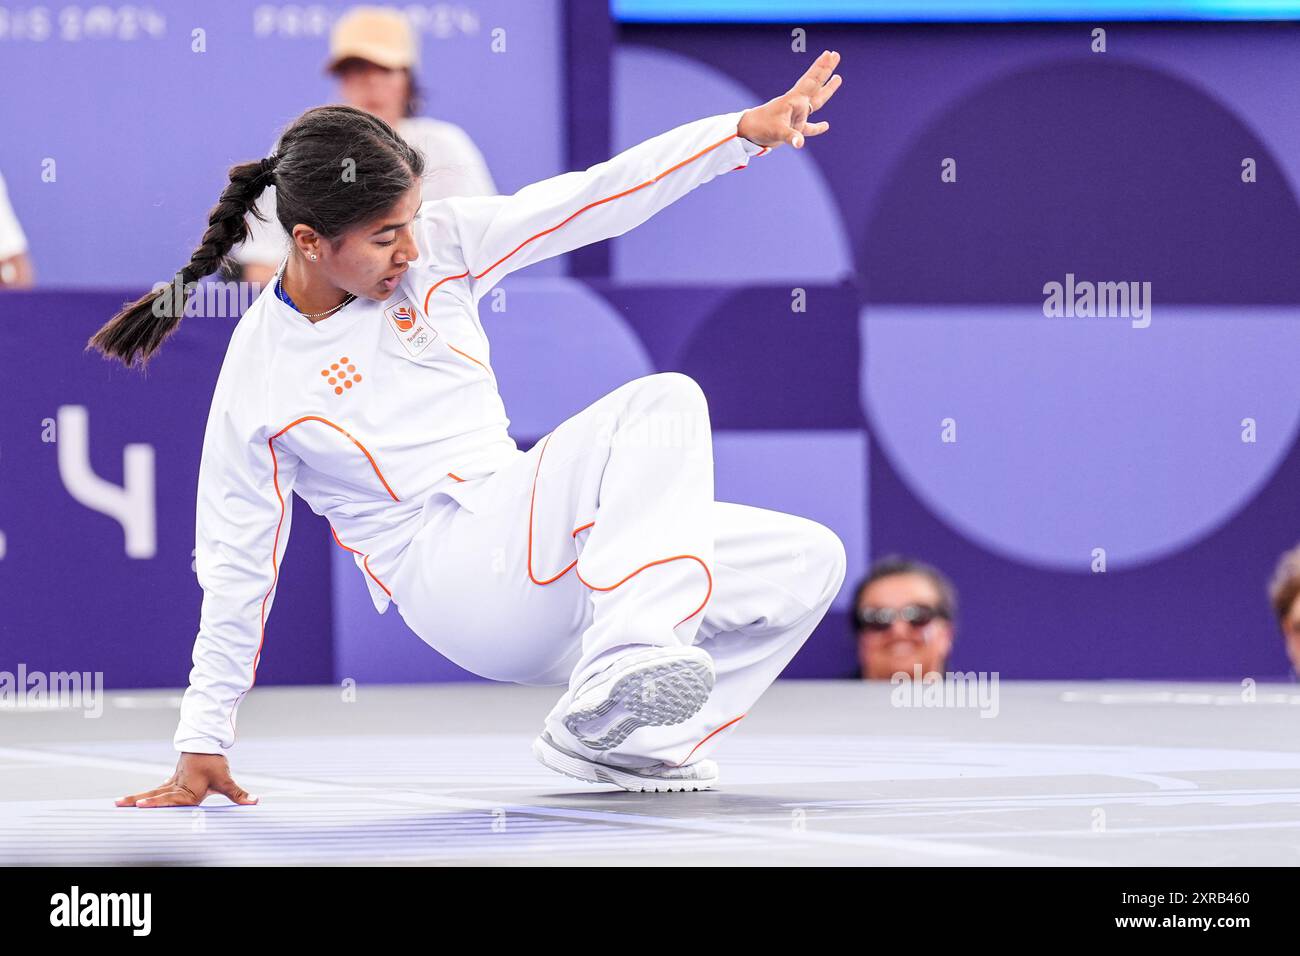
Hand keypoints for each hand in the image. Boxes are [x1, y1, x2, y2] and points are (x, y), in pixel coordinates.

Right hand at [115, 752, 257, 807]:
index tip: (140, 804)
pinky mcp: (172, 780)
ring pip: (152, 791)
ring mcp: (172, 782)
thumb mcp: (226, 779)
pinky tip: (136, 800)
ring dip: (136, 796)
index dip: (156, 802)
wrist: (207, 742)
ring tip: (117, 803)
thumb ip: (238, 793)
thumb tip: (255, 801)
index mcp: (187, 791)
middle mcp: (177, 787)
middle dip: (138, 801)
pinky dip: (147, 794)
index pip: (170, 799)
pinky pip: (156, 788)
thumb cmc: (214, 762)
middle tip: (120, 805)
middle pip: (155, 795)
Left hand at [737, 49, 841, 149]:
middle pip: (816, 84)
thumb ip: (790, 136)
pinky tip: (826, 125)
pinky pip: (809, 127)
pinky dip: (817, 127)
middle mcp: (797, 104)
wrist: (748, 133)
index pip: (812, 81)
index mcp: (794, 100)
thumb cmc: (760, 127)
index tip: (830, 54)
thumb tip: (800, 143)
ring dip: (827, 90)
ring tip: (838, 78)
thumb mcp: (776, 131)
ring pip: (816, 101)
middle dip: (826, 70)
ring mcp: (796, 116)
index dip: (822, 68)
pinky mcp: (793, 129)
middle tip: (835, 54)